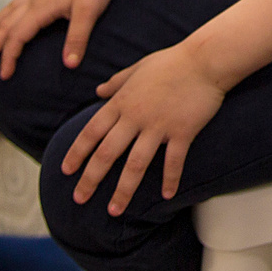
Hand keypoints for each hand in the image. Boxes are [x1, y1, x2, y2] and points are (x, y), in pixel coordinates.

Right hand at [0, 0, 123, 78]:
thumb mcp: (89, 13)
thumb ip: (77, 38)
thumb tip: (69, 65)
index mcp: (41, 7)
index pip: (17, 36)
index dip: (8, 57)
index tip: (4, 76)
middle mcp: (35, 0)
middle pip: (5, 26)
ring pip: (9, 13)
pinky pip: (18, 3)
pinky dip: (8, 13)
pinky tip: (8, 16)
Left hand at [64, 42, 228, 213]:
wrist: (206, 60)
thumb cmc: (172, 62)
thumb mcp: (138, 68)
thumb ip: (116, 82)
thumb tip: (98, 90)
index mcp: (122, 102)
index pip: (92, 132)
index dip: (77, 153)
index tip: (65, 171)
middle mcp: (136, 117)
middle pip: (107, 153)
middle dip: (90, 179)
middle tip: (79, 199)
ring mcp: (159, 126)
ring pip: (135, 165)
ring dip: (123, 190)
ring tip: (114, 210)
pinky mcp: (182, 132)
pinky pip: (173, 161)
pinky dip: (170, 180)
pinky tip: (167, 196)